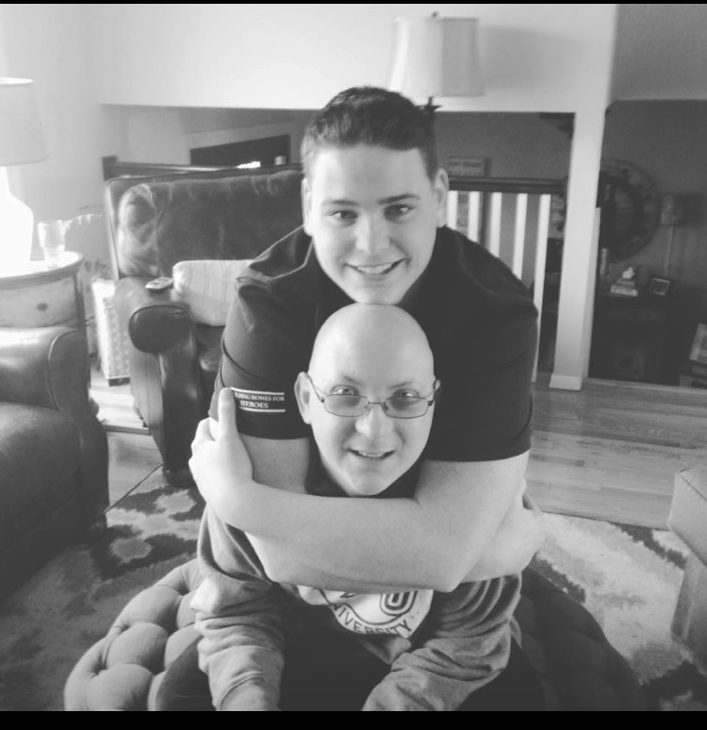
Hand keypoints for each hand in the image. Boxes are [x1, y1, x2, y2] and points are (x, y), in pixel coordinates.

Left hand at [189, 388, 253, 518]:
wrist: (234, 501)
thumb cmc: (232, 466)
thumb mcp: (231, 436)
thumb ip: (228, 413)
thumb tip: (225, 391)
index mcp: (198, 446)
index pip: (203, 426)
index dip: (214, 421)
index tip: (225, 420)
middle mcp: (195, 462)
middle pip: (203, 445)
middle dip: (215, 440)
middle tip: (231, 437)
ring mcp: (200, 478)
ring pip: (206, 462)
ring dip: (216, 458)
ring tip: (231, 457)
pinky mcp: (208, 491)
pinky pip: (212, 477)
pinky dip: (219, 473)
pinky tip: (231, 475)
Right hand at [463, 486, 544, 580]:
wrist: (486, 560)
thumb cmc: (499, 525)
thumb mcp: (508, 499)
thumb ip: (516, 485)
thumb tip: (521, 477)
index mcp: (539, 521)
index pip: (525, 501)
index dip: (511, 496)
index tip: (498, 496)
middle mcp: (538, 540)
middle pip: (522, 518)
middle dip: (510, 513)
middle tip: (492, 509)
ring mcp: (527, 554)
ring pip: (515, 534)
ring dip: (506, 529)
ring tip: (488, 525)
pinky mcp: (516, 566)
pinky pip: (508, 549)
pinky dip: (501, 544)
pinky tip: (489, 541)